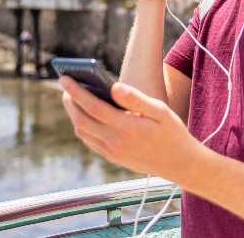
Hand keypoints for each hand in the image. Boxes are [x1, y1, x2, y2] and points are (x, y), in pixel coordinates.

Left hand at [60, 75, 200, 178]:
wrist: (179, 164)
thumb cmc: (171, 132)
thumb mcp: (160, 110)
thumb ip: (136, 98)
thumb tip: (113, 86)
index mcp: (127, 127)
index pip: (92, 106)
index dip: (76, 91)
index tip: (64, 78)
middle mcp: (115, 142)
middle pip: (81, 119)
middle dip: (70, 101)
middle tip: (65, 85)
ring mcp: (112, 152)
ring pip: (82, 131)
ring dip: (74, 114)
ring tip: (72, 97)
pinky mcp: (112, 158)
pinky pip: (90, 141)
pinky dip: (82, 126)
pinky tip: (84, 115)